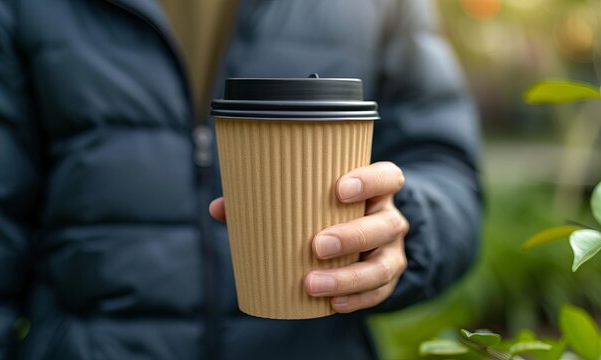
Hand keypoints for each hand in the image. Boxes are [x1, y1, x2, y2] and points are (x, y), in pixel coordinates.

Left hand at [209, 161, 408, 313]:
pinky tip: (333, 304)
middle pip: (384, 225)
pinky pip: (379, 292)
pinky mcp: (387, 278)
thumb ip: (266, 200)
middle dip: (352, 236)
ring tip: (312, 284)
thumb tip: (219, 207)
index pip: (388, 178)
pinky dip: (357, 300)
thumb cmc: (329, 211)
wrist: (365, 237)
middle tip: (316, 245)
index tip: (339, 189)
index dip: (370, 181)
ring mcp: (392, 251)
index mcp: (375, 190)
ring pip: (383, 265)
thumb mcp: (310, 200)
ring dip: (349, 277)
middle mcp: (389, 218)